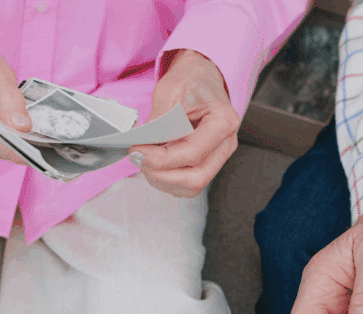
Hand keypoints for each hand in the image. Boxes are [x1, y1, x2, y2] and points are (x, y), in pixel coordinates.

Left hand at [128, 49, 239, 196]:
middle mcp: (226, 144)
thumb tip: (141, 147)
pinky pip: (187, 184)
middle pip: (195, 178)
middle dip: (161, 174)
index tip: (137, 150)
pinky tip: (155, 163)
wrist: (200, 79)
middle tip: (139, 158)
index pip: (192, 154)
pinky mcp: (207, 164)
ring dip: (162, 179)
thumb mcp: (170, 92)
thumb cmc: (190, 81)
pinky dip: (167, 179)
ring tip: (145, 159)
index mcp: (223, 122)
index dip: (161, 158)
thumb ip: (158, 121)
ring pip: (191, 186)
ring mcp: (218, 157)